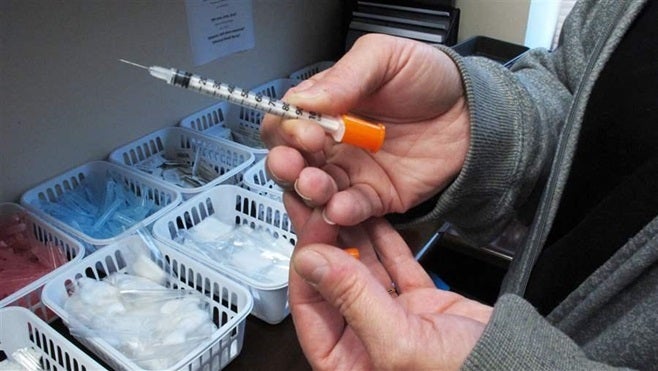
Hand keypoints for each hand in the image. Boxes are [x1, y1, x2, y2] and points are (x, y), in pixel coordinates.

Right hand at [261, 34, 469, 226]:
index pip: (287, 122)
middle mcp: (332, 143)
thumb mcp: (385, 58)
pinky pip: (350, 210)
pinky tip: (340, 207)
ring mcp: (352, 172)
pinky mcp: (375, 197)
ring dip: (308, 191)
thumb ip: (345, 77)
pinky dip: (341, 212)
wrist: (474, 112)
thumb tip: (305, 100)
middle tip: (296, 164)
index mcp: (326, 108)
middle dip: (286, 165)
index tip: (305, 130)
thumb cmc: (430, 79)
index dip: (287, 130)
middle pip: (291, 161)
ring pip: (314, 190)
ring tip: (317, 186)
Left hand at [285, 193, 491, 370]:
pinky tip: (372, 216)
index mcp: (344, 359)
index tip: (313, 227)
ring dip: (351, 235)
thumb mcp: (398, 340)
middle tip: (318, 202)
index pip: (310, 304)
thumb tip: (311, 261)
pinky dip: (384, 240)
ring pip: (360, 269)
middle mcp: (361, 337)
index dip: (309, 262)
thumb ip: (352, 299)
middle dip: (324, 241)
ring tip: (339, 200)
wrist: (516, 366)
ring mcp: (388, 317)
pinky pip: (392, 264)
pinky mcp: (415, 302)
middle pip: (332, 281)